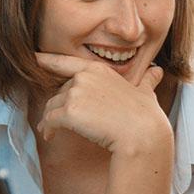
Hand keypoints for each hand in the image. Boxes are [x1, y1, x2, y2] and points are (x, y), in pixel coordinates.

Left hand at [34, 53, 172, 157]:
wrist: (142, 133)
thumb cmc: (146, 114)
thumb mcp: (146, 92)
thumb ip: (147, 80)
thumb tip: (158, 71)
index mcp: (98, 69)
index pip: (67, 62)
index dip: (48, 60)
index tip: (35, 57)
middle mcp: (83, 78)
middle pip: (60, 91)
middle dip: (59, 106)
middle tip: (61, 120)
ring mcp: (75, 94)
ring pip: (52, 106)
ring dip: (51, 119)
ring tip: (52, 131)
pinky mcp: (68, 112)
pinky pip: (50, 121)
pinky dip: (48, 129)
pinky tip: (50, 136)